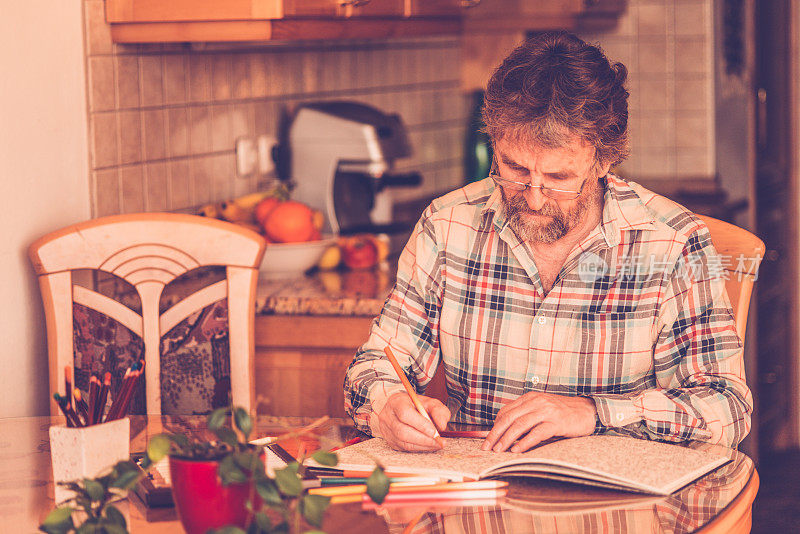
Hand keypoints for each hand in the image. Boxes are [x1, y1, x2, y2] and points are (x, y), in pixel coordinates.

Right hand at [377, 392, 449, 451]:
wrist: (403, 409)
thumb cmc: (416, 405)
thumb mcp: (430, 402)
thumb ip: (439, 411)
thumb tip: (442, 425)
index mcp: (396, 402)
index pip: (405, 414)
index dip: (420, 424)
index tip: (434, 431)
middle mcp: (388, 416)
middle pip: (403, 431)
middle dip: (424, 439)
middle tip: (439, 442)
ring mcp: (386, 430)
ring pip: (403, 442)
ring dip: (423, 445)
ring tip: (436, 444)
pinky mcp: (390, 441)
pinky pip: (404, 448)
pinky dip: (419, 448)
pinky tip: (428, 445)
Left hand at [482, 393, 596, 452]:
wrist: (588, 410)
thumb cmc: (563, 413)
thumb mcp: (541, 409)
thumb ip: (525, 415)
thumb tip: (506, 431)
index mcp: (530, 398)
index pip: (505, 411)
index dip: (494, 426)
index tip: (487, 439)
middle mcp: (536, 402)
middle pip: (509, 418)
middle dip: (495, 434)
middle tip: (486, 447)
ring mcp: (546, 411)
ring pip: (520, 425)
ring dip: (506, 439)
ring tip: (498, 450)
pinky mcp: (557, 422)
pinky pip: (537, 432)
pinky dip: (525, 442)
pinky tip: (517, 450)